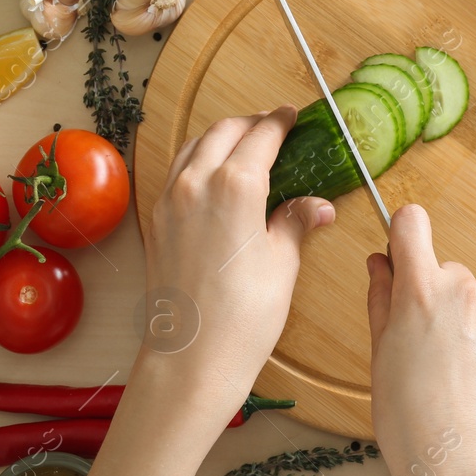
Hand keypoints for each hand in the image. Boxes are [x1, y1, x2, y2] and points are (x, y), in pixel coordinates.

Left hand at [81, 107, 332, 475]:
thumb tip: (319, 205)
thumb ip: (296, 222)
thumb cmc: (244, 317)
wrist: (191, 358)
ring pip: (194, 147)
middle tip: (273, 128)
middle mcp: (195, 182)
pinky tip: (212, 176)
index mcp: (235, 185)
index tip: (293, 117)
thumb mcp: (282, 264)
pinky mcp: (156, 221)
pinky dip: (196, 161)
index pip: (261, 136)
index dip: (280, 122)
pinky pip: (176, 172)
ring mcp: (169, 200)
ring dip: (220, 138)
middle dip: (250, 124)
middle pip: (224, 132)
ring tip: (244, 145)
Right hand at [365, 205, 475, 475]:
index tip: (398, 258)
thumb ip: (381, 299)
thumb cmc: (408, 418)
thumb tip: (380, 263)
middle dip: (432, 297)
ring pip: (472, 306)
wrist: (459, 466)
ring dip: (460, 327)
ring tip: (446, 378)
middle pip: (444, 272)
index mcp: (420, 290)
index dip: (402, 236)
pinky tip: (471, 388)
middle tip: (418, 347)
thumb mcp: (379, 354)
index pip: (412, 223)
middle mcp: (464, 292)